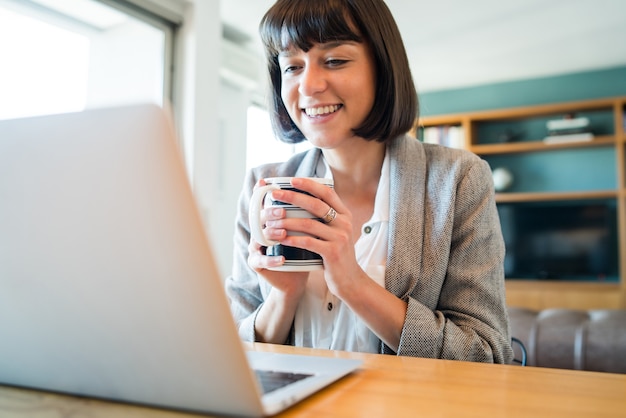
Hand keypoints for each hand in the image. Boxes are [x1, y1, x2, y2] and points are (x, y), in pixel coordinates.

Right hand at [247, 179, 308, 297]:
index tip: (265, 182)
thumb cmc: (303, 250)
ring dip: (271, 235)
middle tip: (282, 212)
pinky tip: (282, 259)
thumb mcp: (307, 230)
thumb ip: (309, 212)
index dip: (261, 193)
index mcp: (270, 221)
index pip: (263, 204)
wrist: (297, 277)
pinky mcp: (256, 264)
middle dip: (270, 214)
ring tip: (282, 234)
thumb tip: (326, 187)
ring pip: (258, 238)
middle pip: (259, 218)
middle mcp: (259, 231)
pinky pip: (261, 261)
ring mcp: (255, 248)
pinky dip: (271, 260)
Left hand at [267, 177, 364, 298]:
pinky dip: (292, 239)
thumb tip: (302, 200)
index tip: (291, 180)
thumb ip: (326, 218)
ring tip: (270, 221)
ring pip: (308, 224)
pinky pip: (308, 242)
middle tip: (274, 195)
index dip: (309, 184)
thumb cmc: (337, 254)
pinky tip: (280, 238)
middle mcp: (344, 223)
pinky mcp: (333, 253)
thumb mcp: (337, 232)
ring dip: (286, 222)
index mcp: (345, 214)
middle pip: (316, 205)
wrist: (350, 280)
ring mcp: (340, 238)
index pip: (327, 192)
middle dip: (292, 197)